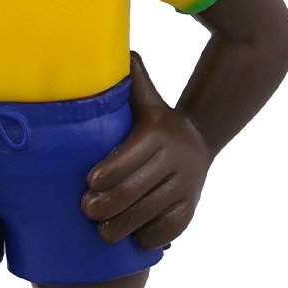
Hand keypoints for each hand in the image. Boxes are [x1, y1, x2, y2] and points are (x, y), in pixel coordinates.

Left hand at [81, 53, 210, 250]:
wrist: (201, 139)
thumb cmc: (158, 121)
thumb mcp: (147, 99)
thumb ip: (132, 80)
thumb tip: (118, 49)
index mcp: (159, 135)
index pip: (131, 158)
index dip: (108, 174)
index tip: (89, 183)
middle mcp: (176, 161)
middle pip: (138, 191)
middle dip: (108, 205)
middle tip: (87, 210)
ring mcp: (187, 186)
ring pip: (153, 213)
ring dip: (124, 226)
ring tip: (103, 232)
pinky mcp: (192, 207)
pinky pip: (172, 228)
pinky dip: (152, 236)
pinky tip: (135, 238)